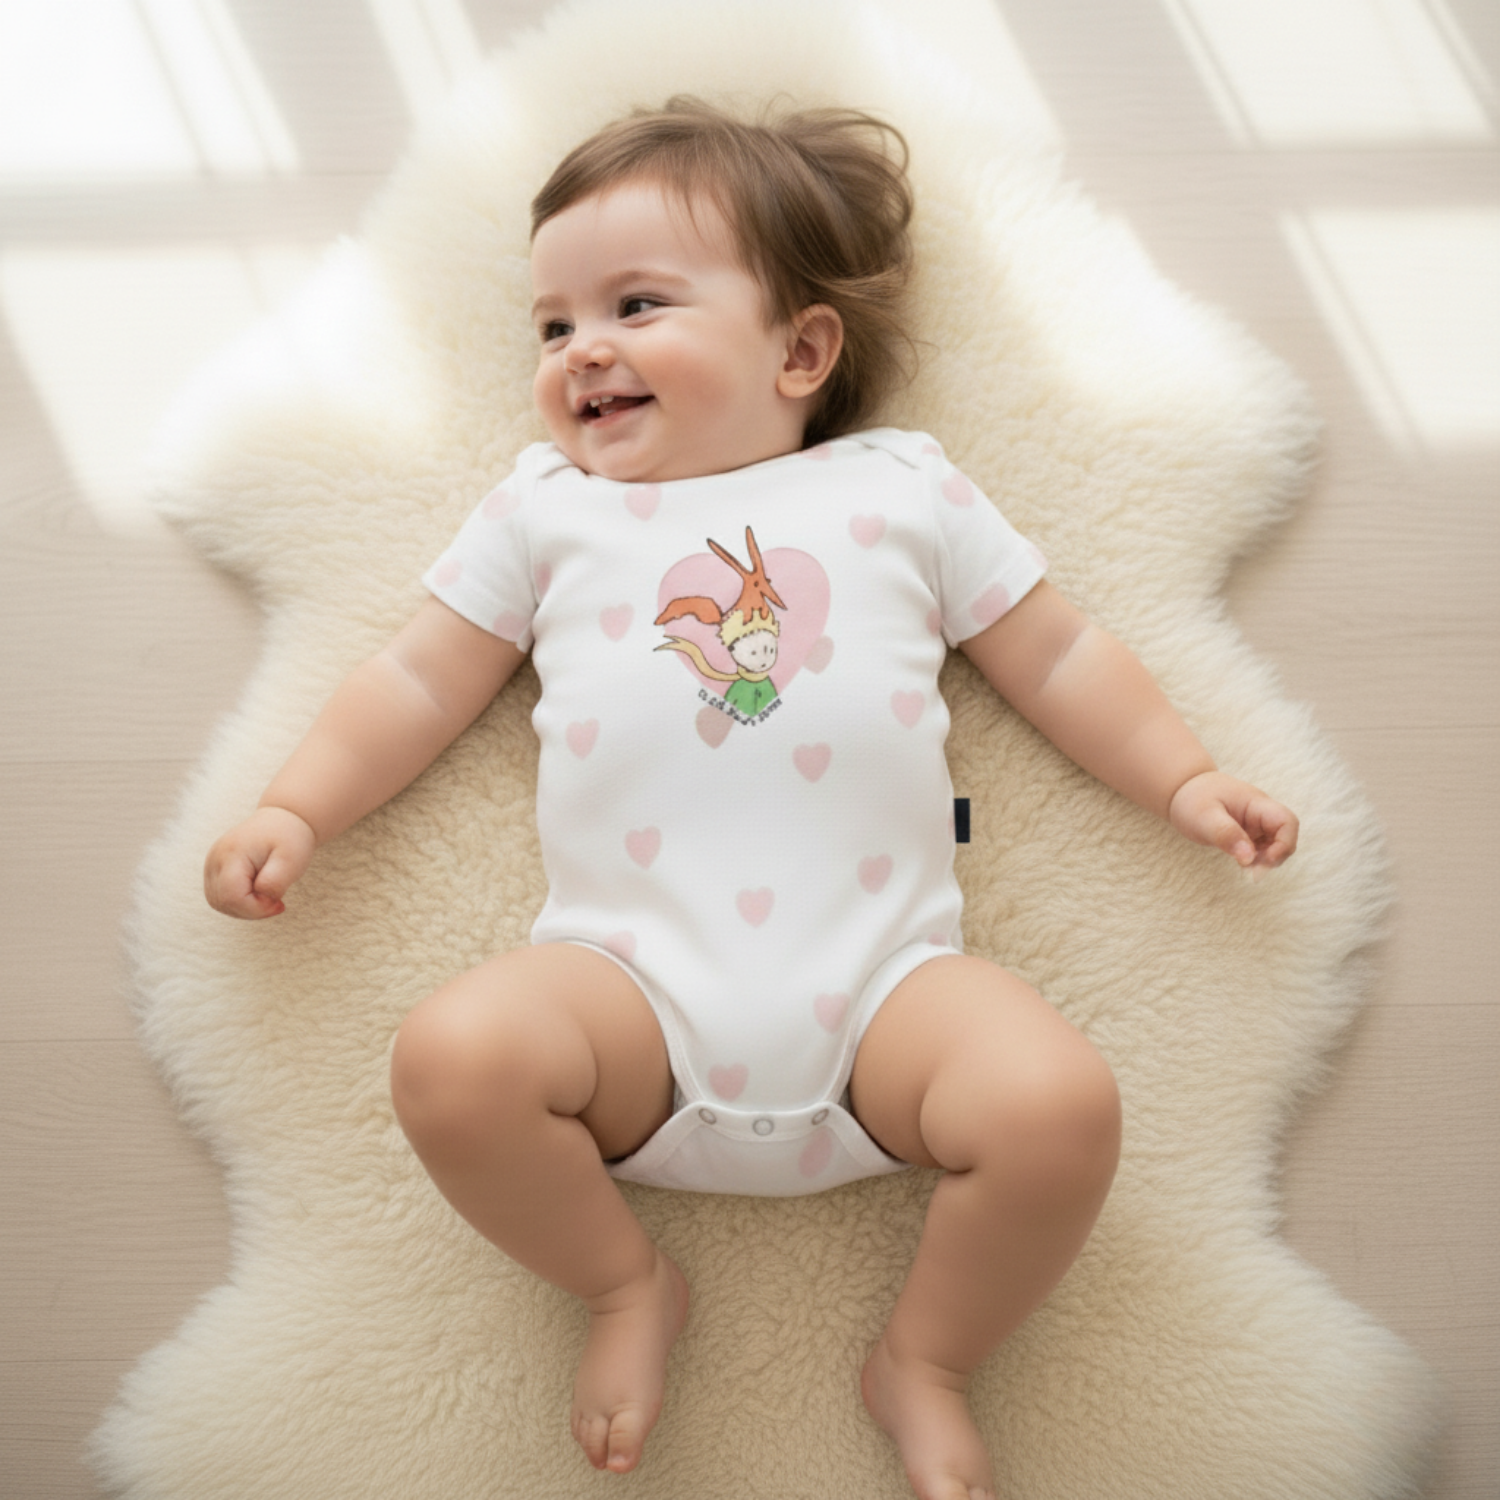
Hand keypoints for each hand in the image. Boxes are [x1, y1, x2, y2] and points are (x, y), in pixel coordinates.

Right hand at [203, 806, 316, 918]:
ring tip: (267, 894)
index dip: (255, 908)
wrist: (283, 818)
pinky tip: (259, 892)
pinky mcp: (214, 868)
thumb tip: (259, 895)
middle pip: (222, 902)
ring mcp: (211, 863)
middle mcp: (215, 858)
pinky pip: (220, 896)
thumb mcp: (291, 860)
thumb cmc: (289, 838)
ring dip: (245, 907)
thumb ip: (275, 881)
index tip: (278, 902)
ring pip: (219, 902)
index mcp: (231, 854)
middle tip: (275, 899)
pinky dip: (239, 902)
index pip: (231, 897)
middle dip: (251, 909)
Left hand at [1167, 771, 1298, 871]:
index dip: (1285, 843)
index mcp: (1255, 804)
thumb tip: (1249, 858)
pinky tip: (1242, 865)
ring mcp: (1256, 824)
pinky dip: (1256, 860)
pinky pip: (1261, 849)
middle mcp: (1261, 813)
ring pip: (1275, 845)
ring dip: (1266, 861)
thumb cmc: (1193, 798)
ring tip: (1246, 870)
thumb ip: (1226, 834)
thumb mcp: (1204, 817)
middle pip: (1286, 836)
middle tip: (1253, 872)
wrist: (1182, 790)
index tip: (1267, 860)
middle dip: (1275, 857)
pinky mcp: (1248, 834)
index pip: (1286, 821)